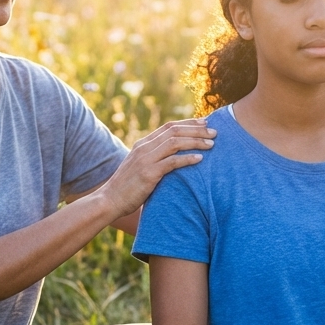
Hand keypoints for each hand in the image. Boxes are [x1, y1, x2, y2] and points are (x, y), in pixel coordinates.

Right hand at [96, 118, 215, 218]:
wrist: (110, 200)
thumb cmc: (128, 188)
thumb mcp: (139, 167)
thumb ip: (154, 159)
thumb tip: (173, 158)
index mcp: (142, 144)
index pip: (169, 127)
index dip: (188, 123)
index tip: (205, 124)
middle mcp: (144, 148)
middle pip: (174, 131)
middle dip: (196, 130)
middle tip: (215, 132)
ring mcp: (145, 160)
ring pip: (175, 143)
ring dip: (195, 142)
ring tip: (211, 144)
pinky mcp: (148, 174)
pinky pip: (172, 162)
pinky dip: (187, 159)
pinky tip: (200, 159)